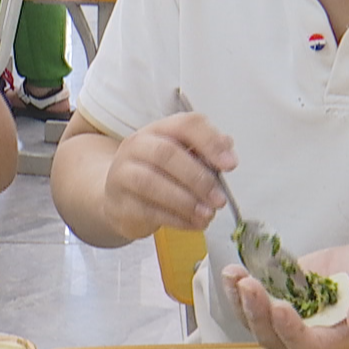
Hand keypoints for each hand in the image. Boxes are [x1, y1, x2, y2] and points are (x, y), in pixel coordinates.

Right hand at [101, 112, 236, 239]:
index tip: (231, 165)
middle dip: (198, 178)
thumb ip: (205, 152)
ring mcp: (122, 174)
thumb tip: (227, 147)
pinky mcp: (120, 203)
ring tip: (208, 215)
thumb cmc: (157, 174)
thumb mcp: (182, 158)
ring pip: (151, 183)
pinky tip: (194, 224)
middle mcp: (137, 146)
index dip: (210, 142)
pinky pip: (147, 211)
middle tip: (219, 200)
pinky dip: (176, 219)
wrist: (118, 197)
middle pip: (166, 153)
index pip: (186, 124)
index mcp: (159, 130)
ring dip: (185, 201)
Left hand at [224, 244, 348, 348]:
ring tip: (233, 275)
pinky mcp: (275, 302)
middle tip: (249, 285)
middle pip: (273, 338)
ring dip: (239, 302)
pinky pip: (251, 304)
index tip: (281, 306)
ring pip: (255, 323)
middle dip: (258, 313)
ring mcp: (286, 322)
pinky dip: (238, 290)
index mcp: (334, 341)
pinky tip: (232, 272)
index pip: (307, 346)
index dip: (291, 332)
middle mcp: (305, 337)